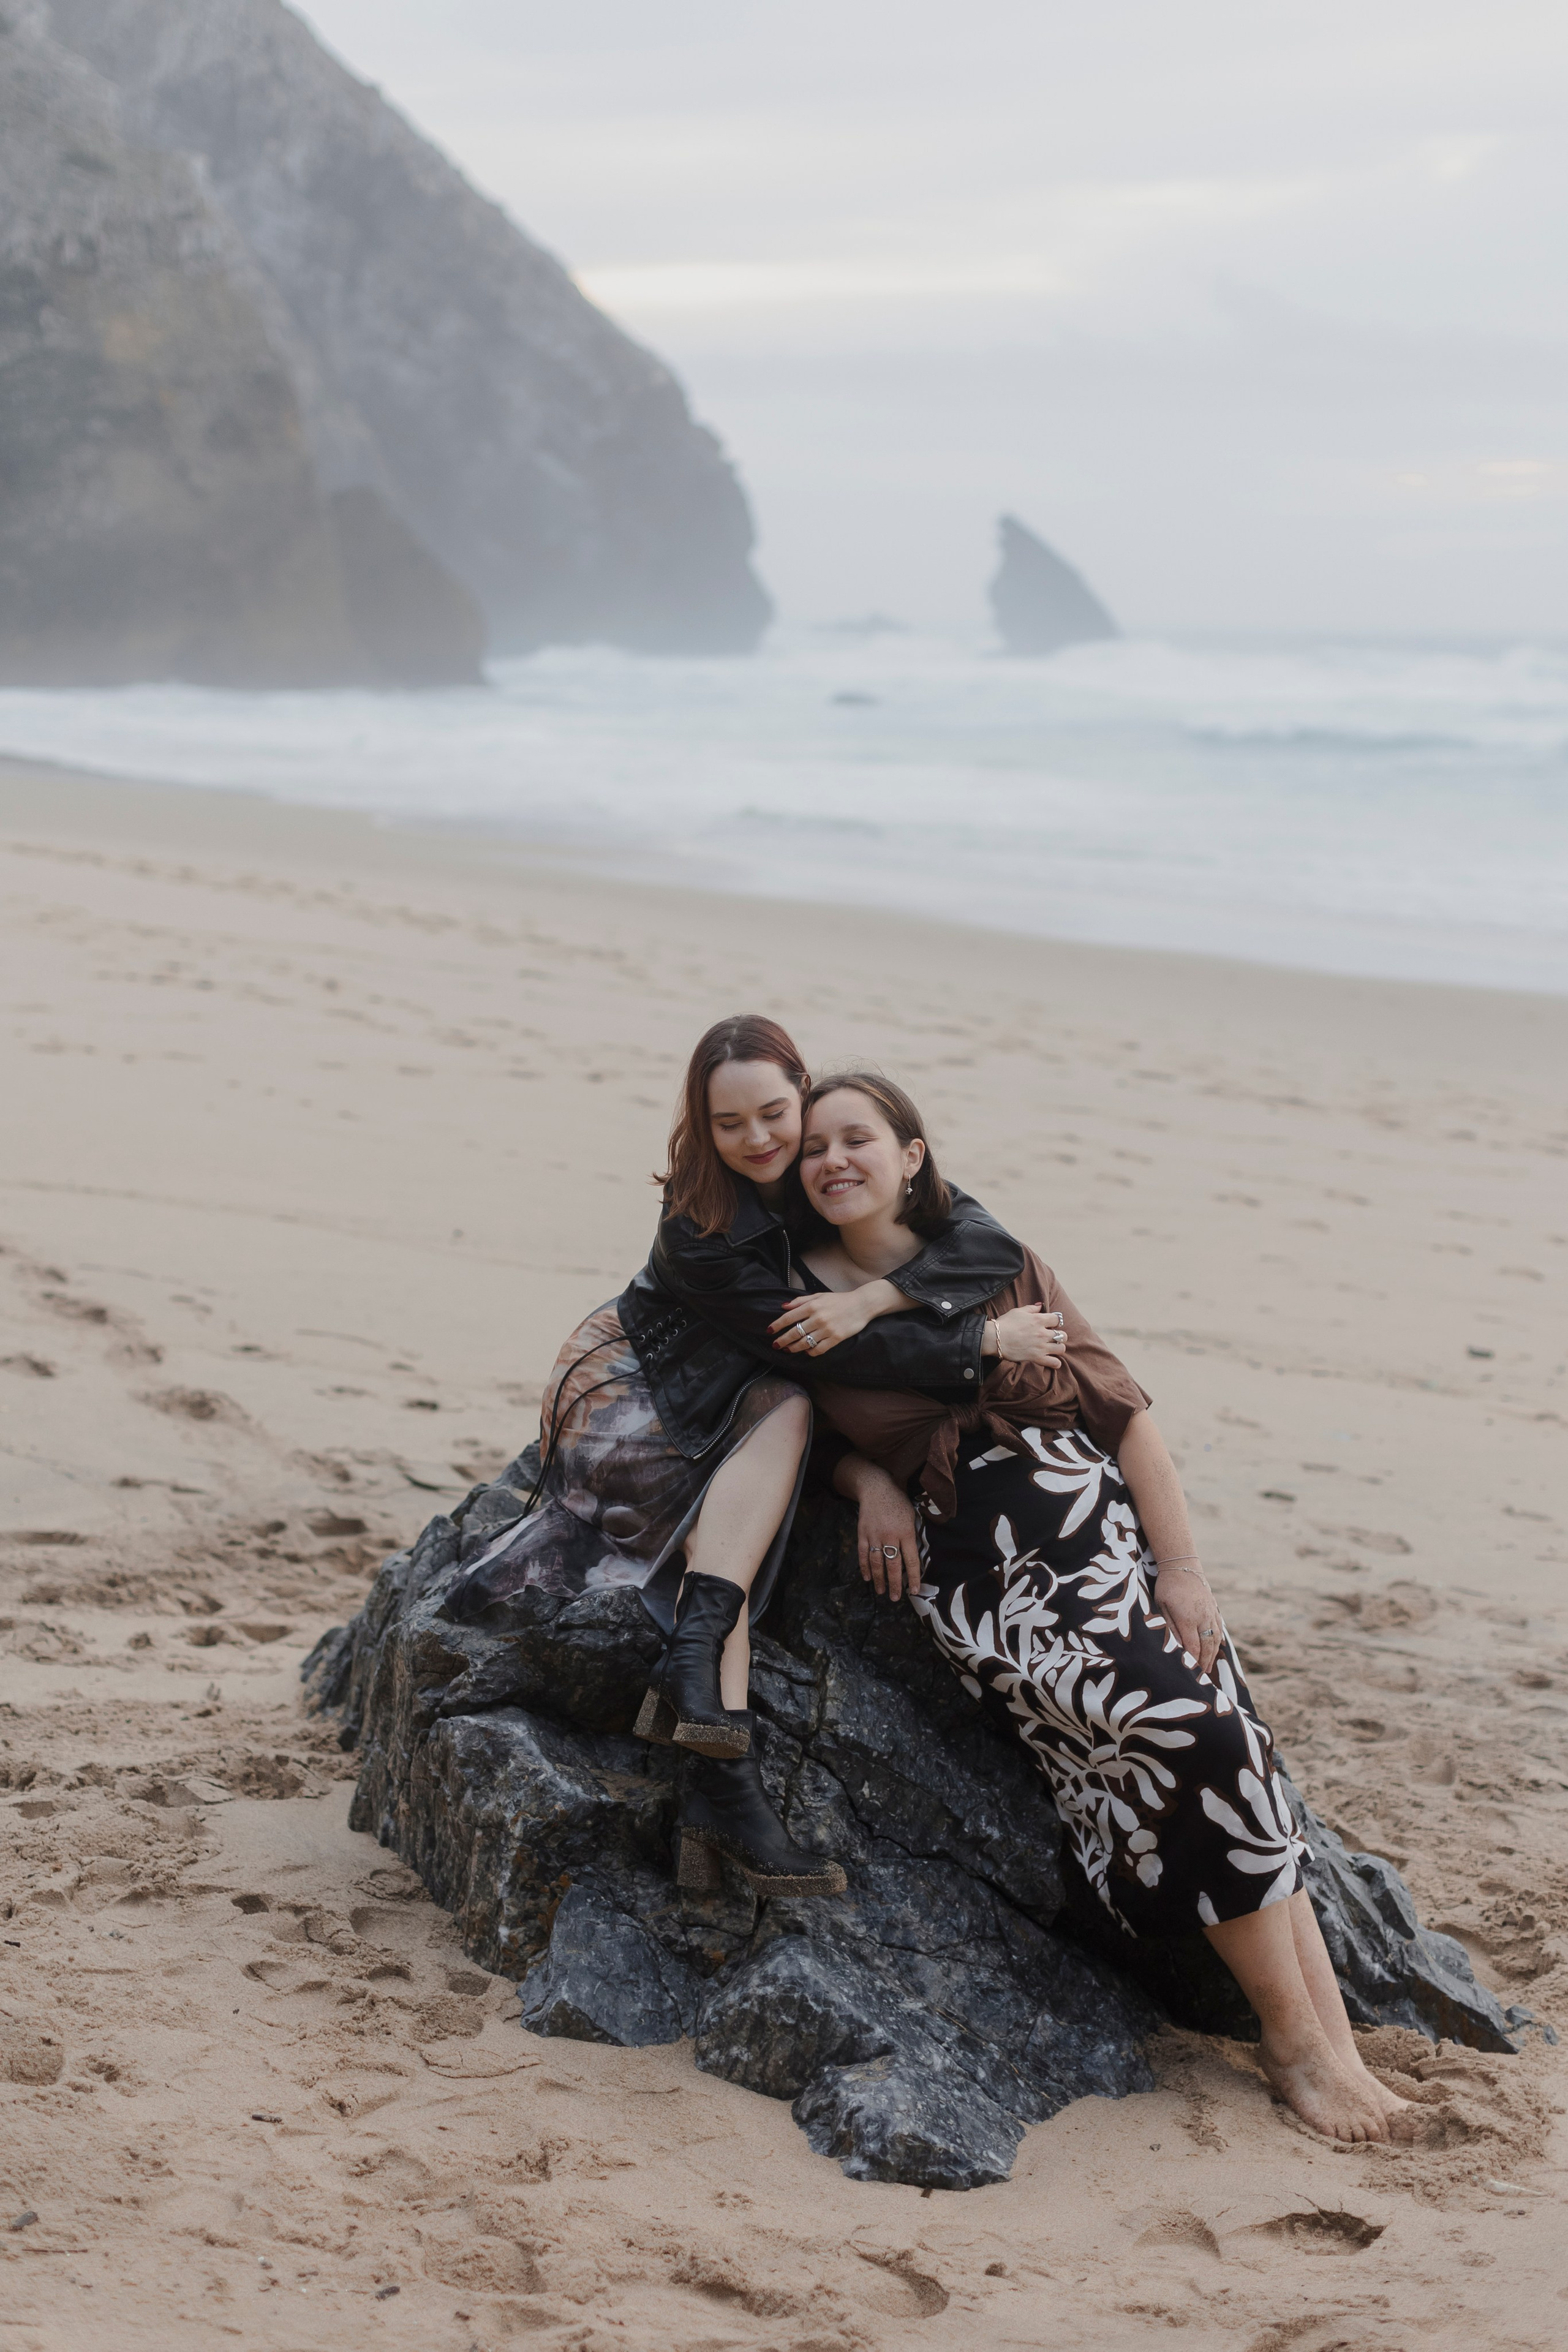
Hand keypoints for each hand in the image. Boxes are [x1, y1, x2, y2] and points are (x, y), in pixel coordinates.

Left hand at [769, 1289, 874, 1355]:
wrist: (862, 1304)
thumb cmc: (839, 1300)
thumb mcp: (819, 1295)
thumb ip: (801, 1301)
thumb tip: (784, 1306)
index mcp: (812, 1306)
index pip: (789, 1317)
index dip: (777, 1325)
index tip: (769, 1331)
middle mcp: (818, 1318)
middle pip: (795, 1332)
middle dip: (782, 1340)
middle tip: (775, 1345)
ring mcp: (827, 1329)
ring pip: (805, 1343)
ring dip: (794, 1348)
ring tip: (787, 1349)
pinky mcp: (836, 1338)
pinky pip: (819, 1349)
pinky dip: (810, 1352)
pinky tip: (806, 1352)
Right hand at [853, 1468, 921, 1601]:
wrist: (876, 1488)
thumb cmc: (898, 1502)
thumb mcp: (911, 1516)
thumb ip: (911, 1536)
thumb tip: (912, 1557)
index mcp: (906, 1532)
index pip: (911, 1560)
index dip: (913, 1577)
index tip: (914, 1590)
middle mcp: (890, 1536)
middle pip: (893, 1565)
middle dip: (895, 1584)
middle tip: (896, 1598)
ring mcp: (874, 1536)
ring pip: (877, 1563)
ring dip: (879, 1579)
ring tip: (882, 1591)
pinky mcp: (862, 1534)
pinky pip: (863, 1554)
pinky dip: (865, 1567)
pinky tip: (867, 1578)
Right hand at [985, 1304, 1067, 1365]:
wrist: (995, 1338)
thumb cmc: (1005, 1324)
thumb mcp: (1018, 1311)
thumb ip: (1032, 1308)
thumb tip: (1040, 1305)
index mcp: (1039, 1320)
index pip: (1057, 1319)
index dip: (1055, 1321)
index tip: (1051, 1324)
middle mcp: (1043, 1333)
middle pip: (1063, 1335)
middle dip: (1060, 1336)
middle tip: (1053, 1337)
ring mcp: (1041, 1346)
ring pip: (1061, 1348)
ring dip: (1059, 1348)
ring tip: (1053, 1348)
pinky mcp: (1036, 1358)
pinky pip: (1054, 1362)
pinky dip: (1056, 1362)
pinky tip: (1053, 1360)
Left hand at [1152, 1561, 1223, 1679]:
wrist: (1182, 1566)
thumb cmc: (1167, 1587)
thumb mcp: (1162, 1607)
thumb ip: (1170, 1628)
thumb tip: (1176, 1648)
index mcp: (1188, 1619)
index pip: (1193, 1648)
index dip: (1193, 1663)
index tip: (1190, 1676)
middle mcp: (1203, 1618)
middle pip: (1207, 1647)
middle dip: (1204, 1664)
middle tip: (1201, 1679)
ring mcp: (1211, 1614)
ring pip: (1215, 1640)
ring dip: (1212, 1656)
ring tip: (1207, 1669)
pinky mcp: (1214, 1609)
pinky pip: (1219, 1630)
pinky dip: (1217, 1643)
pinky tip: (1214, 1650)